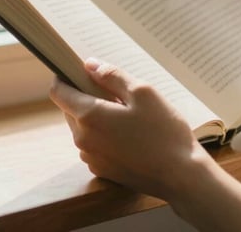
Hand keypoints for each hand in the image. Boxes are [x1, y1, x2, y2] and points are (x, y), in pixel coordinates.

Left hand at [49, 58, 211, 200]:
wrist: (181, 176)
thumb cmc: (165, 132)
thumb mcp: (143, 92)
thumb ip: (112, 76)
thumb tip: (89, 65)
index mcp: (89, 117)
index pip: (58, 92)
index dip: (64, 78)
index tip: (77, 71)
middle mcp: (83, 139)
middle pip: (71, 109)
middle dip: (86, 96)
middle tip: (115, 92)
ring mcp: (91, 158)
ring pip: (83, 127)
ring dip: (96, 117)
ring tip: (127, 114)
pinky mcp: (102, 170)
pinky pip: (94, 144)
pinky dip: (104, 135)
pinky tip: (129, 134)